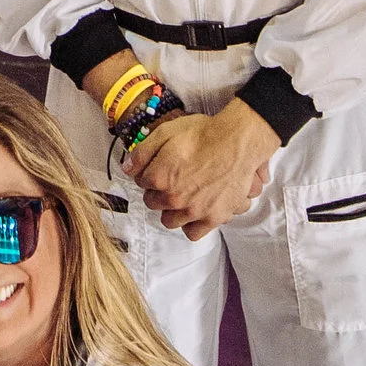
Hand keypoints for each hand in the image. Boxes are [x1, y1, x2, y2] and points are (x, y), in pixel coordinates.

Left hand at [130, 96, 273, 238]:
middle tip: (171, 181)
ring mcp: (194, 211)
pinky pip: (193, 233)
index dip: (149, 173)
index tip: (158, 168)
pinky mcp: (213, 218)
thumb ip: (143, 152)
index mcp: (160, 177)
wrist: (238, 142)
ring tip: (182, 197)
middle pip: (153, 203)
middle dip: (158, 192)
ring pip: (170, 220)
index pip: (142, 182)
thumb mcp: (166, 132)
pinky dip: (191, 224)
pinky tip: (195, 211)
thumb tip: (127, 168)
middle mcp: (174, 198)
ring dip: (172, 210)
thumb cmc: (204, 135)